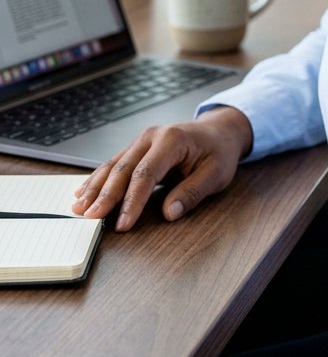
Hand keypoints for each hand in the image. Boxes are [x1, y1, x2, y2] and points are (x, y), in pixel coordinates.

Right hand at [71, 106, 253, 230]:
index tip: (122, 224)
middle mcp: (151, 137)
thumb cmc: (218, 152)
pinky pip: (114, 163)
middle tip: (90, 218)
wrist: (219, 131)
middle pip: (123, 168)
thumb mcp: (216, 174)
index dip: (132, 201)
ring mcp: (142, 140)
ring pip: (113, 165)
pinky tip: (83, 191)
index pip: (146, 174)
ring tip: (79, 208)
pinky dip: (98, 179)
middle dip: (105, 195)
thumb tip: (170, 213)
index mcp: (171, 140)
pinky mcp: (137, 148)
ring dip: (95, 187)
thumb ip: (192, 192)